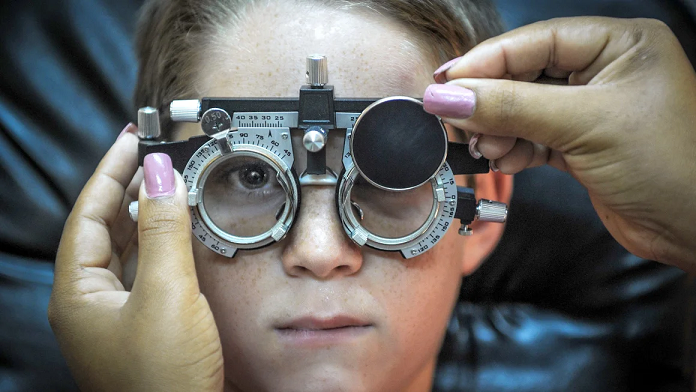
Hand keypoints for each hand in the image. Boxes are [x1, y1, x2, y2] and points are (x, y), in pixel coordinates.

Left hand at [48, 125, 222, 391]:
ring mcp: (117, 316)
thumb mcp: (166, 295)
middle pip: (104, 228)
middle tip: (154, 156)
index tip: (132, 140)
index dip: (109, 172)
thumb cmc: (163, 381)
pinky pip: (146, 271)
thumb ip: (164, 232)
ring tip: (168, 184)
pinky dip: (162, 244)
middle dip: (128, 188)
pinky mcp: (144, 326)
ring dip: (146, 215)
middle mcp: (91, 302)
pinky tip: (180, 234)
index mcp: (79, 292)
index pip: (87, 213)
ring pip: (125, 250)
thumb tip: (161, 175)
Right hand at [424, 17, 695, 269]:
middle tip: (457, 120)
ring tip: (487, 148)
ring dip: (499, 129)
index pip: (535, 40)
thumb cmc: (669, 166)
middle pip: (525, 74)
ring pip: (523, 107)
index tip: (446, 83)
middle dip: (491, 101)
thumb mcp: (583, 124)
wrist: (694, 230)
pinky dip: (513, 149)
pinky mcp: (580, 142)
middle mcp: (604, 69)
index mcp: (619, 43)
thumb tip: (449, 97)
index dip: (486, 61)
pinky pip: (531, 136)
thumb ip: (511, 107)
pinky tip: (505, 160)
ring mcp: (590, 107)